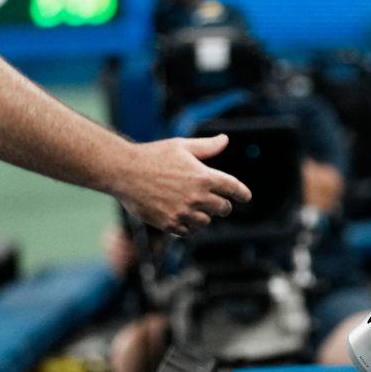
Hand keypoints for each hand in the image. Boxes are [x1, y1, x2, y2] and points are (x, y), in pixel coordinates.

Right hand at [118, 134, 251, 234]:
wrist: (124, 172)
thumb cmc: (153, 155)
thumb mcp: (181, 146)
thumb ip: (206, 147)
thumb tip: (225, 140)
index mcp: (203, 176)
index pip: (233, 188)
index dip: (242, 193)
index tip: (246, 197)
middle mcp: (196, 197)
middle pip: (223, 208)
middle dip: (223, 204)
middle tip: (218, 201)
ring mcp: (183, 212)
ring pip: (206, 222)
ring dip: (205, 215)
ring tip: (195, 206)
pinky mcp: (169, 224)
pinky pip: (189, 231)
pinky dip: (190, 225)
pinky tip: (184, 216)